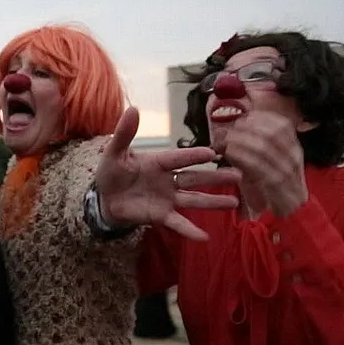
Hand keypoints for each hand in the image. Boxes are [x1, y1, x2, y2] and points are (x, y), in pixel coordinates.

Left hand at [95, 107, 241, 240]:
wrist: (103, 199)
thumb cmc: (112, 172)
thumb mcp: (115, 152)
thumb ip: (124, 133)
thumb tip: (133, 108)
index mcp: (159, 162)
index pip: (179, 158)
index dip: (194, 156)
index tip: (213, 152)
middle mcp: (168, 180)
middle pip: (196, 178)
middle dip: (216, 177)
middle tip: (240, 174)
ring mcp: (167, 199)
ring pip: (194, 199)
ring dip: (213, 202)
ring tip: (234, 202)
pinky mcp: (161, 216)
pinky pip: (178, 223)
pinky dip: (190, 230)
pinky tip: (205, 236)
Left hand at [223, 111, 307, 216]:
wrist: (293, 211)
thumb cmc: (277, 186)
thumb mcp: (274, 163)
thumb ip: (260, 147)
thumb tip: (236, 130)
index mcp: (294, 148)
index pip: (281, 125)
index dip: (260, 118)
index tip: (242, 119)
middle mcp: (293, 156)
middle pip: (270, 133)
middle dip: (246, 129)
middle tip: (227, 131)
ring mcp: (287, 169)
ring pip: (264, 147)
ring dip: (240, 141)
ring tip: (224, 141)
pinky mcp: (277, 183)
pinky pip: (259, 166)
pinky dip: (242, 157)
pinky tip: (229, 153)